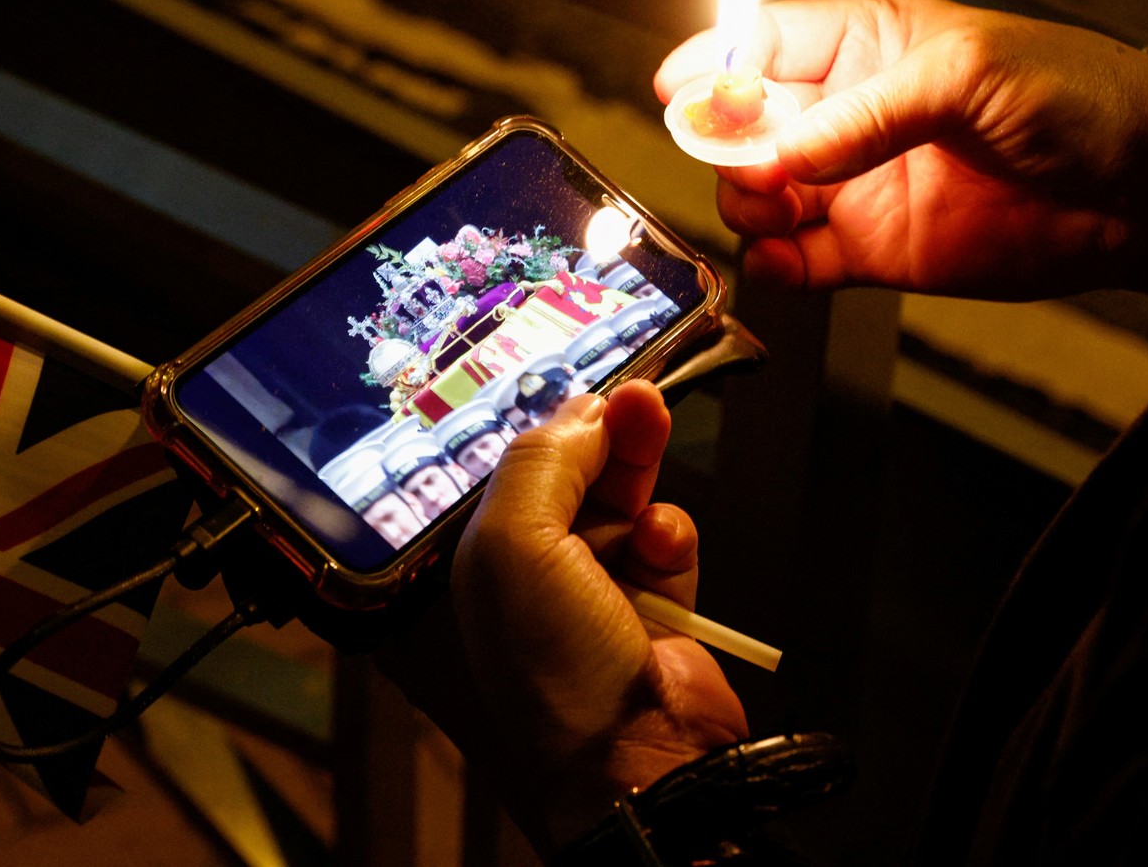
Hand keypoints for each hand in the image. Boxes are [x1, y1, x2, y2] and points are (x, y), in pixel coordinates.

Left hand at [379, 382, 746, 856]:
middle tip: (639, 396)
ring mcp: (593, 593)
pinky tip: (665, 547)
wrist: (637, 758)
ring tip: (654, 440)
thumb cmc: (553, 660)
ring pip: (624, 502)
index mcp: (477, 560)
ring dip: (639, 477)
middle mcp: (530, 575)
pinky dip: (670, 537)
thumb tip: (582, 410)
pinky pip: (665, 544)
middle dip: (604, 435)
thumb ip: (542, 462)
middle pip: (570, 478)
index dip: (548, 427)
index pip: (510, 472)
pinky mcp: (655, 609)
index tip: (583, 389)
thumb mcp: (516, 541)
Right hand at [656, 0, 1147, 299]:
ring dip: (747, 206)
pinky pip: (793, 262)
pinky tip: (785, 259)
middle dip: (727, 145)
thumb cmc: (1080, 100)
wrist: (1141, 196)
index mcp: (867, 45)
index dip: (714, 66)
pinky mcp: (867, 250)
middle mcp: (848, 115)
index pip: (761, 44)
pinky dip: (773, 266)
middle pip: (742, 127)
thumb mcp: (969, 75)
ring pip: (755, 198)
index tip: (683, 93)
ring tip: (777, 208)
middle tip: (750, 164)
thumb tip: (784, 148)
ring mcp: (852, 184)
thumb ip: (867, 112)